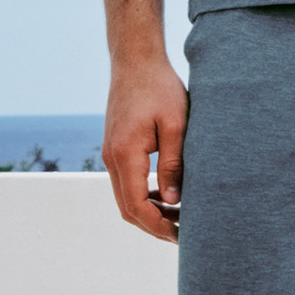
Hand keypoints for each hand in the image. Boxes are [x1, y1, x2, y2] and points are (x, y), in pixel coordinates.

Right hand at [102, 54, 188, 240]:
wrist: (135, 61)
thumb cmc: (160, 88)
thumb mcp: (176, 125)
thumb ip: (173, 164)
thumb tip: (174, 201)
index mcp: (125, 154)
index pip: (136, 206)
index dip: (158, 226)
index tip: (182, 233)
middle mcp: (111, 158)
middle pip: (127, 209)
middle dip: (154, 226)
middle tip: (184, 233)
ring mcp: (110, 154)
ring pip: (125, 198)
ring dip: (149, 212)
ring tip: (180, 216)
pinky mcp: (115, 149)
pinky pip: (126, 183)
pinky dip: (144, 196)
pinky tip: (167, 194)